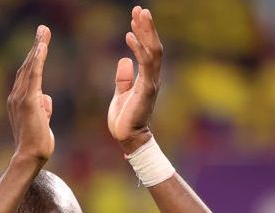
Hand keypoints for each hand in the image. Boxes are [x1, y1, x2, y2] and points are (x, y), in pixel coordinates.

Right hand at [9, 25, 53, 162]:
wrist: (31, 156)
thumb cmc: (37, 141)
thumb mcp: (42, 120)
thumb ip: (43, 107)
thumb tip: (45, 97)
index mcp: (19, 99)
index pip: (28, 74)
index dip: (34, 56)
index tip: (41, 42)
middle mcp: (16, 96)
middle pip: (27, 65)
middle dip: (36, 45)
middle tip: (43, 29)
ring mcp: (20, 98)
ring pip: (29, 68)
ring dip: (37, 48)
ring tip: (44, 33)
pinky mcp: (27, 102)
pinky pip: (33, 76)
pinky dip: (37, 61)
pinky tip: (42, 48)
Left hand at [108, 6, 162, 153]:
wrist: (127, 138)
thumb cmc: (124, 119)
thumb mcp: (121, 94)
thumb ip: (124, 78)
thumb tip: (124, 60)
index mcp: (146, 78)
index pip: (148, 50)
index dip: (143, 33)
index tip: (136, 16)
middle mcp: (152, 77)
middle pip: (153, 46)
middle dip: (147, 27)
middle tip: (140, 9)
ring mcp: (151, 82)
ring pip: (153, 51)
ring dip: (147, 32)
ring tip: (139, 15)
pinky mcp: (146, 89)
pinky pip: (145, 64)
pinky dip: (138, 48)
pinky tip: (129, 36)